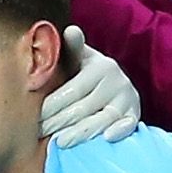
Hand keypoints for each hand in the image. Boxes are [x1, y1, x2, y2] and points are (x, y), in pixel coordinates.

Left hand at [38, 25, 141, 145]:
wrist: (115, 86)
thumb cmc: (88, 75)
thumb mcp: (81, 59)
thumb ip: (72, 48)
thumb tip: (71, 29)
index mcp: (101, 66)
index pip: (72, 90)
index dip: (52, 105)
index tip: (36, 118)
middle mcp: (117, 81)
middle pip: (84, 107)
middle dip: (60, 122)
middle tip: (41, 133)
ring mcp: (128, 99)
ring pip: (102, 119)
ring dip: (81, 133)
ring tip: (61, 142)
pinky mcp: (135, 115)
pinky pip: (128, 125)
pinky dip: (118, 131)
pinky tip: (105, 140)